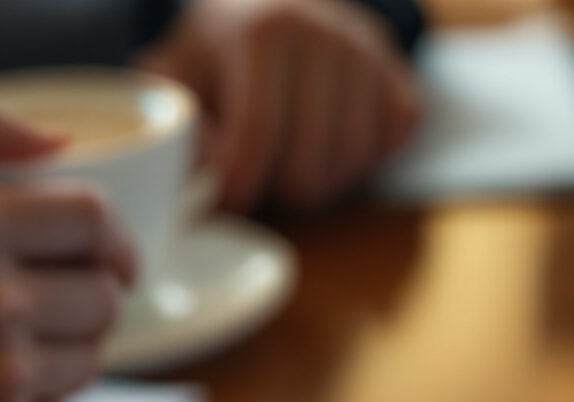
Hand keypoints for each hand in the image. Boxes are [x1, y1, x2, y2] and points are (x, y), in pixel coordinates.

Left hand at [143, 0, 420, 212]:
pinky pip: (392, 143)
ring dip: (323, 179)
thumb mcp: (179, 68)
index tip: (230, 196)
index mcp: (263, 32)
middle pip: (308, 160)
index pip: (257, 132)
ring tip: (294, 162)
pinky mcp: (400, 75)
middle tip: (262, 176)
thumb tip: (193, 180)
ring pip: (353, 161)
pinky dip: (366, 157)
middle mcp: (325, 36)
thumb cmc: (226, 46)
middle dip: (280, 187)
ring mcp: (370, 57)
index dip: (241, 180)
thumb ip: (172, 121)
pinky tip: (334, 142)